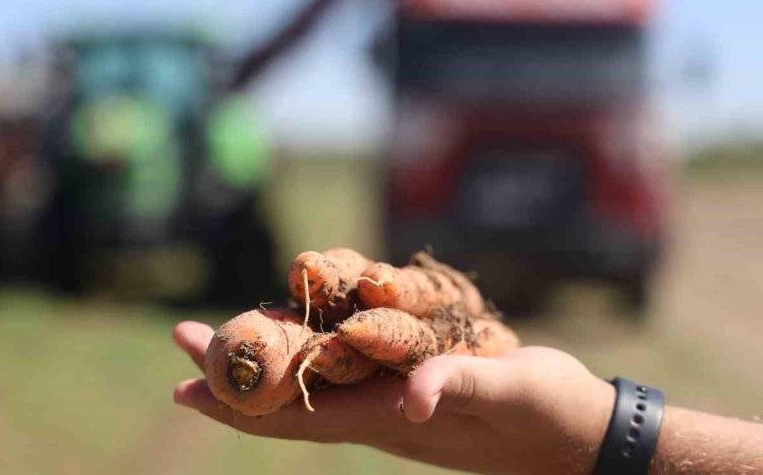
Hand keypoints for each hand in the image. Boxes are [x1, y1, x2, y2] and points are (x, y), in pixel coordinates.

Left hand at [172, 321, 614, 474]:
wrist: (579, 435)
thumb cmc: (545, 416)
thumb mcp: (504, 392)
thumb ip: (457, 385)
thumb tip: (414, 396)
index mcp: (390, 418)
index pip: (295, 416)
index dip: (238, 403)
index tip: (185, 383)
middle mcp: (381, 410)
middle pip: (290, 395)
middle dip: (235, 369)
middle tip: (183, 338)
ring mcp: (397, 398)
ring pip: (315, 377)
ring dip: (268, 353)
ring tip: (229, 330)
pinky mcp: (418, 381)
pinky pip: (352, 364)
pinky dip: (317, 345)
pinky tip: (309, 327)